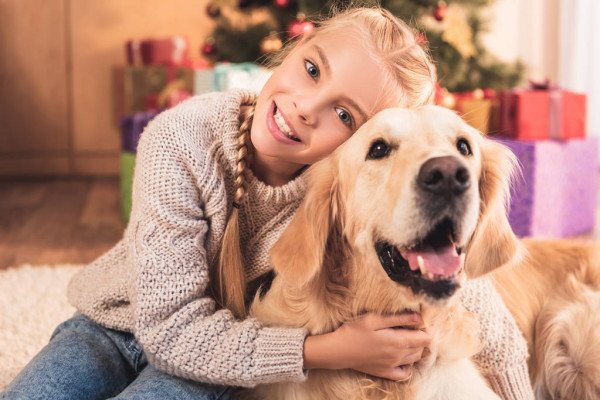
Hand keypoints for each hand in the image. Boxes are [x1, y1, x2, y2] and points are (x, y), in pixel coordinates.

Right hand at [304, 313, 431, 380]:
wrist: (338, 351)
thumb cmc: (354, 331)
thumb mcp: (374, 319)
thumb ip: (398, 318)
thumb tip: (418, 317)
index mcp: (397, 341)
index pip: (425, 339)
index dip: (431, 330)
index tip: (428, 321)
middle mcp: (398, 356)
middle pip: (421, 348)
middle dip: (423, 337)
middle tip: (417, 326)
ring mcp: (392, 365)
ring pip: (414, 359)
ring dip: (417, 349)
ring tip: (409, 338)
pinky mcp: (385, 372)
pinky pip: (404, 373)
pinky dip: (409, 366)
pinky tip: (404, 358)